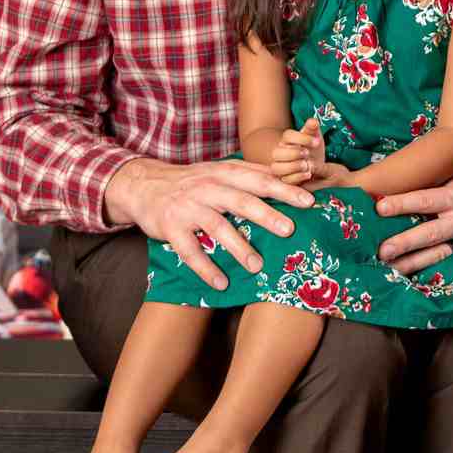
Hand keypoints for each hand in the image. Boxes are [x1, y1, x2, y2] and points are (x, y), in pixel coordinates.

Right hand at [103, 155, 314, 289]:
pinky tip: (221, 282)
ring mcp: (188, 207)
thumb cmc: (192, 181)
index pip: (259, 179)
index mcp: (224, 172)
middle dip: (266, 214)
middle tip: (289, 230)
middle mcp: (207, 187)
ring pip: (217, 226)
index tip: (308, 201)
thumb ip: (250, 174)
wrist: (144, 185)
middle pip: (241, 200)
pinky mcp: (171, 227)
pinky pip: (189, 250)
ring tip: (257, 266)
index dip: (284, 189)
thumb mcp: (219, 170)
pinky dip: (205, 268)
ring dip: (238, 247)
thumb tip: (289, 178)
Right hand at [271, 115, 324, 185]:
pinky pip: (285, 180)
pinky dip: (297, 177)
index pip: (287, 136)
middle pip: (276, 153)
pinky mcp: (285, 179)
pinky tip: (309, 173)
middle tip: (308, 153)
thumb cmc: (313, 147)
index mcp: (287, 140)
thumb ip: (312, 129)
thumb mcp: (315, 136)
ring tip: (307, 165)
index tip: (316, 142)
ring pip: (276, 168)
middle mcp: (281, 153)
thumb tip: (313, 121)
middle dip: (294, 153)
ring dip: (293, 166)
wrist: (316, 162)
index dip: (302, 138)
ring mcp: (281, 167)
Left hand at [374, 163, 452, 276]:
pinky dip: (424, 267)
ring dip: (411, 262)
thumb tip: (388, 189)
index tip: (379, 209)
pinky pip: (444, 260)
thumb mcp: (450, 176)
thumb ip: (427, 184)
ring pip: (437, 253)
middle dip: (405, 242)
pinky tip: (405, 271)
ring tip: (389, 267)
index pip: (425, 200)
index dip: (402, 204)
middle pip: (431, 233)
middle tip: (383, 251)